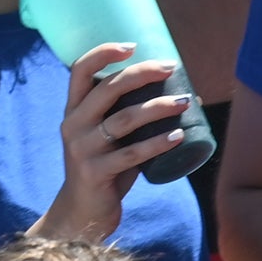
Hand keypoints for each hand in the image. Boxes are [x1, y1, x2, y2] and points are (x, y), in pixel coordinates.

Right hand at [45, 41, 190, 234]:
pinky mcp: (95, 173)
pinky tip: (178, 137)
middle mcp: (73, 125)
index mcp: (74, 110)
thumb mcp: (109, 140)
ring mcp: (82, 150)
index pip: (79, 70)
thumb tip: (188, 97)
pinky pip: (131, 155)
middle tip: (170, 67)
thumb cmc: (104, 169)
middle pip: (107, 89)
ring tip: (184, 102)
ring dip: (157, 107)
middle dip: (141, 74)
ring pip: (123, 120)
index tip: (132, 46)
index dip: (103, 53)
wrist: (82, 213)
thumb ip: (132, 118)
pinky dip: (157, 144)